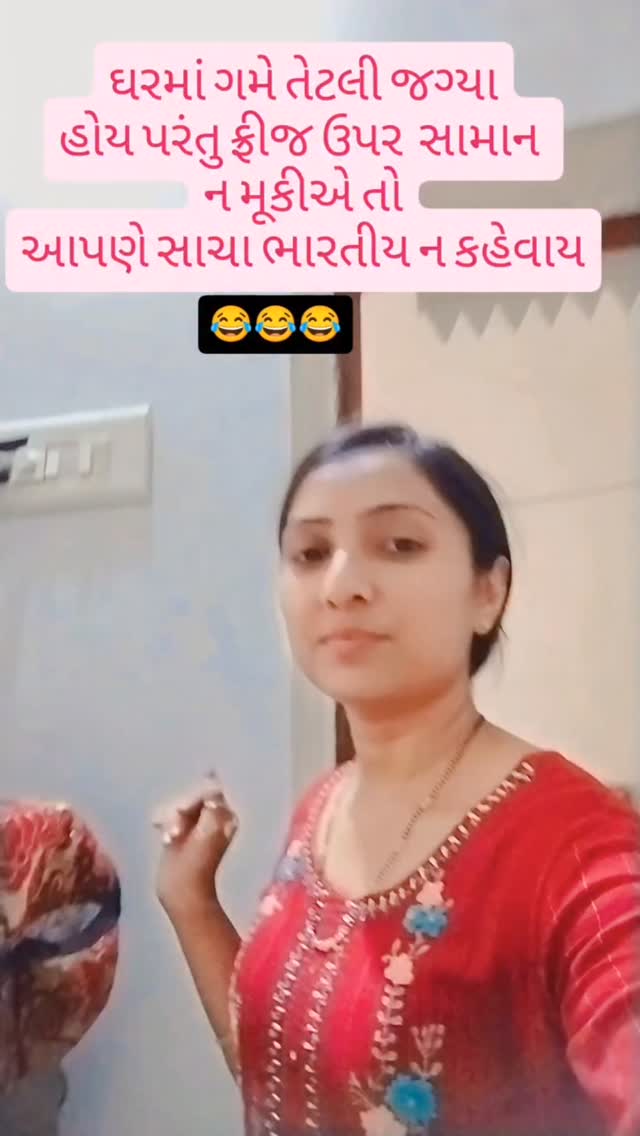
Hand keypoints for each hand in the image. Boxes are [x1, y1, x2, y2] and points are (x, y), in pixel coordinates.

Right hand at [152, 772, 237, 916]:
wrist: (181, 891)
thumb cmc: (197, 863)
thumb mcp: (208, 829)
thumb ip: (212, 803)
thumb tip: (214, 780)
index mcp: (225, 816)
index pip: (208, 790)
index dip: (192, 800)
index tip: (182, 815)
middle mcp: (213, 817)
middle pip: (191, 796)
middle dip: (179, 810)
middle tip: (176, 832)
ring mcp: (195, 824)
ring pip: (178, 805)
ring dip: (170, 819)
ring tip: (170, 839)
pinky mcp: (179, 832)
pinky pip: (169, 815)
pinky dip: (164, 823)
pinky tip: (165, 838)